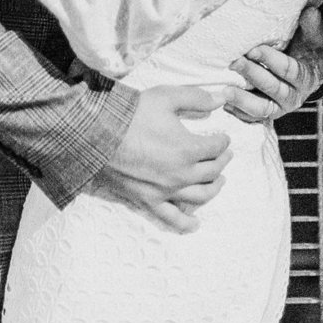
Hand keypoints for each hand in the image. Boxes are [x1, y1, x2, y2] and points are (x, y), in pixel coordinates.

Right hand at [95, 83, 232, 233]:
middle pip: (212, 171)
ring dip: (214, 188)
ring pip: (200, 195)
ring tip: (219, 181)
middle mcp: (181, 174)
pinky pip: (171, 218)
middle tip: (225, 155)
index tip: (223, 137)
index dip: (223, 141)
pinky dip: (185, 224)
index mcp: (188, 148)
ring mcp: (165, 190)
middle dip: (222, 162)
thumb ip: (197, 98)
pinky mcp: (148, 200)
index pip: (216, 147)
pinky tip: (195, 225)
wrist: (97, 133)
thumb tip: (222, 99)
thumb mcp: (166, 97)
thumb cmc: (132, 113)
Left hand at [226, 7, 322, 121]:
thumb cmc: (307, 53)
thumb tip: (309, 12)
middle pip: (272, 88)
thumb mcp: (314, 40)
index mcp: (305, 78)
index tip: (252, 49)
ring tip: (225, 90)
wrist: (306, 74)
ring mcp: (279, 108)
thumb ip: (312, 27)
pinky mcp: (266, 115)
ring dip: (243, 100)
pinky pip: (252, 119)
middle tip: (234, 62)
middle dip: (252, 75)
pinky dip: (238, 113)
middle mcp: (294, 97)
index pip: (289, 69)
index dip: (270, 60)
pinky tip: (224, 103)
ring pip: (262, 110)